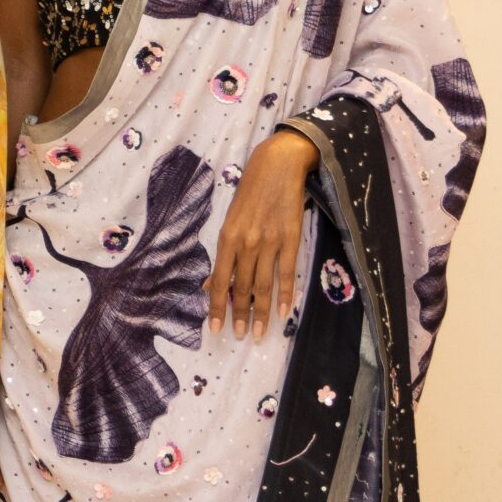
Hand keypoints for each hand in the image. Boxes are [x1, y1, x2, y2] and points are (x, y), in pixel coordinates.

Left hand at [207, 129, 318, 338]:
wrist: (277, 165)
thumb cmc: (250, 192)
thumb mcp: (229, 220)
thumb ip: (223, 254)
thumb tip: (211, 284)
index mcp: (227, 238)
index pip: (219, 280)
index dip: (217, 306)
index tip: (215, 328)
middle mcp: (246, 242)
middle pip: (241, 287)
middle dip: (239, 314)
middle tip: (239, 336)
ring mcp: (270, 241)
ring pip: (262, 285)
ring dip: (260, 312)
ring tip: (257, 333)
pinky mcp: (291, 238)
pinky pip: (287, 273)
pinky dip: (285, 294)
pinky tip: (283, 312)